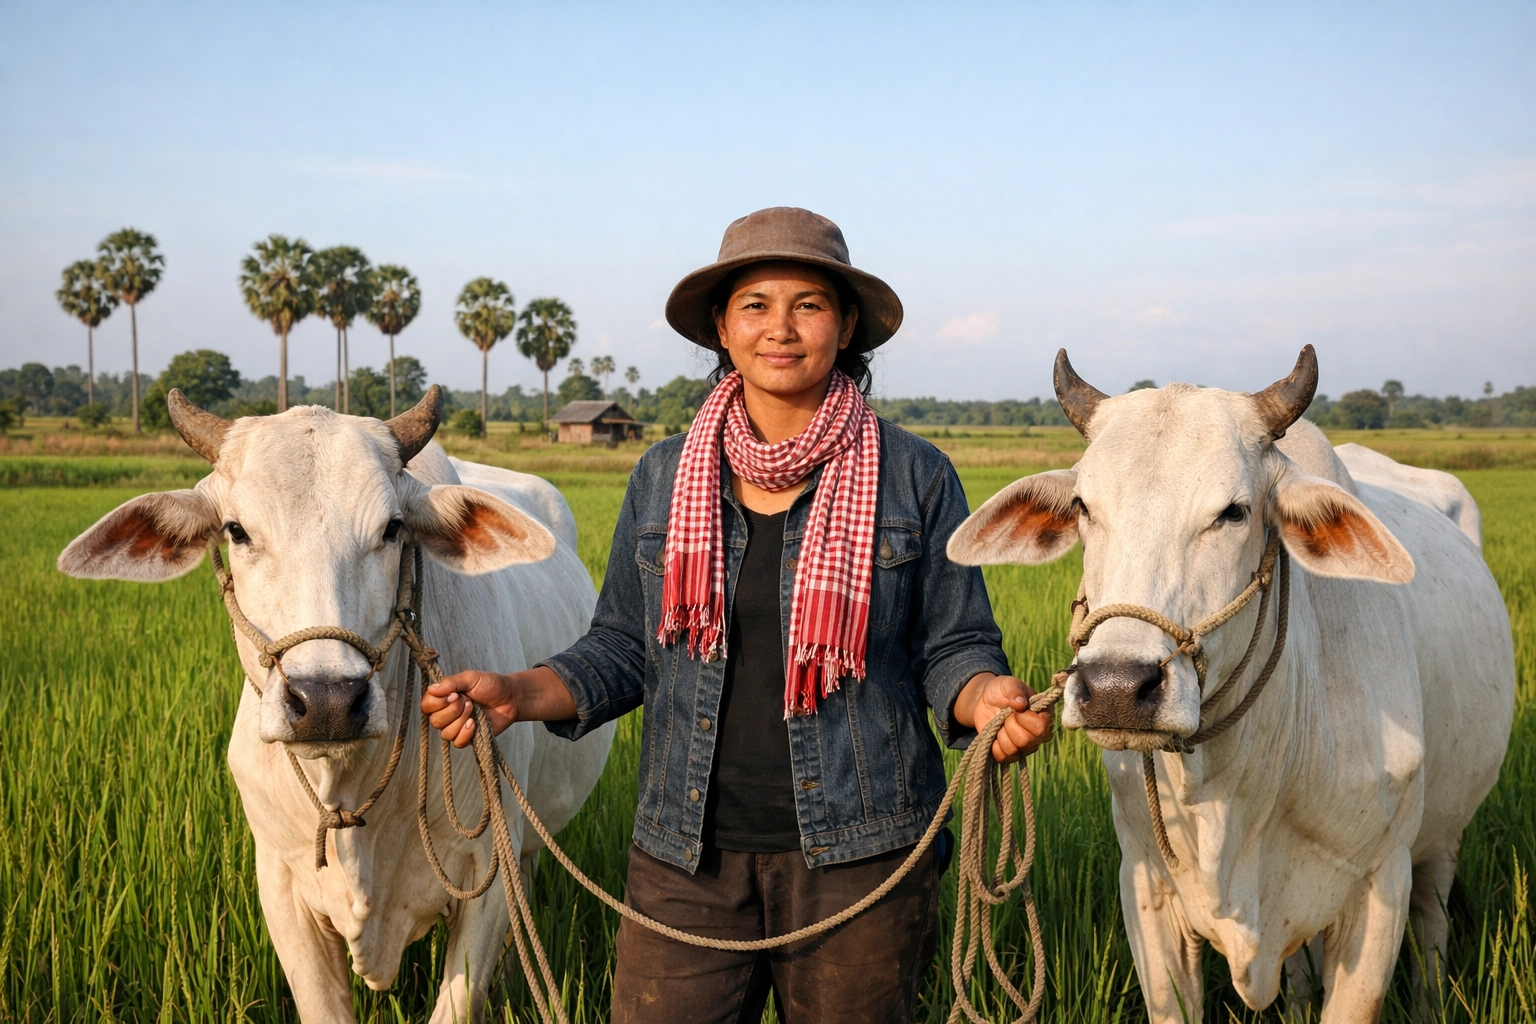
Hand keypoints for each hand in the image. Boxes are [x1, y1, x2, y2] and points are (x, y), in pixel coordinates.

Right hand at [420, 666, 577, 747]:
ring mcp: (456, 727)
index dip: (437, 702)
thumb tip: (431, 689)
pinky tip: (474, 724)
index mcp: (443, 698)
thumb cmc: (491, 685)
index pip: (426, 705)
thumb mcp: (470, 677)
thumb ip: (451, 682)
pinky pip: (457, 743)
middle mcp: (446, 714)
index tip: (454, 695)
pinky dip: (465, 733)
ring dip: (461, 720)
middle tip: (469, 701)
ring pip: (445, 733)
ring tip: (474, 709)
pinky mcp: (467, 738)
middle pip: (435, 721)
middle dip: (453, 710)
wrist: (511, 697)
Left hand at [953, 673, 1053, 763]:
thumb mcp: (1008, 684)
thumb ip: (1015, 691)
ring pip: (1013, 750)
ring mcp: (1026, 747)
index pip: (1040, 727)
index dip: (1023, 718)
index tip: (1016, 709)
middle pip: (1025, 740)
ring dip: (1001, 735)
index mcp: (1044, 716)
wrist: (986, 700)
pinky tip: (996, 734)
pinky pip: (1003, 757)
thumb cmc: (1002, 690)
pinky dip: (995, 745)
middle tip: (1007, 715)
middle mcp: (1039, 735)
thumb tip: (1020, 703)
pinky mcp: (1012, 754)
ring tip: (1002, 724)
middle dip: (1009, 725)